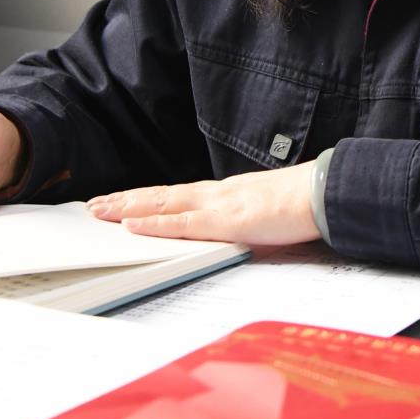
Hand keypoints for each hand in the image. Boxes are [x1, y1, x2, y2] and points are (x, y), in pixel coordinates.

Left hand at [90, 165, 318, 245]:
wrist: (325, 192)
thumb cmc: (302, 203)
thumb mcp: (265, 210)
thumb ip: (245, 216)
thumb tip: (235, 226)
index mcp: (224, 193)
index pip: (176, 195)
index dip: (146, 198)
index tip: (123, 201)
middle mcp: (215, 193)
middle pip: (161, 196)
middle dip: (126, 201)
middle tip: (94, 206)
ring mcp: (219, 205)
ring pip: (163, 205)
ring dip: (128, 208)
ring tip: (100, 212)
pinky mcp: (227, 221)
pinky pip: (183, 224)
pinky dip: (154, 224)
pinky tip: (132, 224)